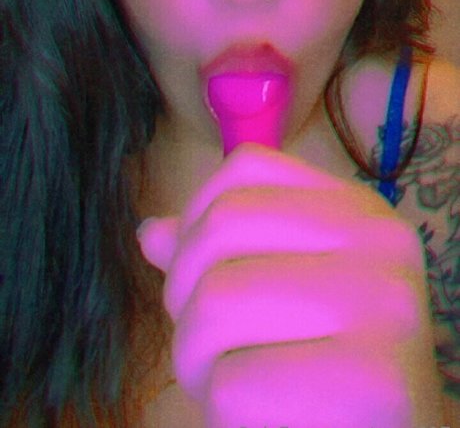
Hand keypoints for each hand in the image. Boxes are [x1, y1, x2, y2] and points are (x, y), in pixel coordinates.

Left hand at [138, 144, 427, 426]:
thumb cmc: (319, 357)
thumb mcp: (279, 287)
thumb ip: (218, 255)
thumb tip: (149, 232)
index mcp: (357, 209)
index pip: (245, 168)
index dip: (195, 219)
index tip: (199, 272)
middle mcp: (379, 240)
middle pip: (221, 227)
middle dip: (183, 292)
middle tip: (204, 341)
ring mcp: (382, 304)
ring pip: (216, 300)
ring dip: (194, 356)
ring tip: (226, 379)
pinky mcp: (375, 382)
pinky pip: (234, 384)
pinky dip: (222, 411)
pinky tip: (260, 415)